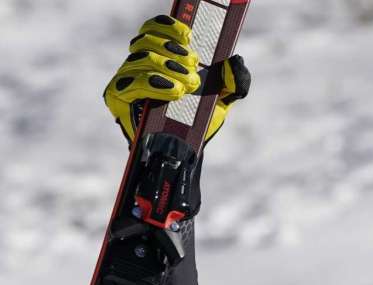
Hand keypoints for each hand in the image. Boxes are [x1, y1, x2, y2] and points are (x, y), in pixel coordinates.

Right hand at [103, 15, 249, 145]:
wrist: (185, 153)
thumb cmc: (198, 123)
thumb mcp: (222, 100)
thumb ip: (233, 81)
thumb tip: (236, 61)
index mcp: (160, 58)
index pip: (154, 29)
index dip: (167, 26)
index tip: (188, 35)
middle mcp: (140, 65)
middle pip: (146, 40)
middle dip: (174, 50)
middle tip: (194, 66)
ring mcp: (127, 80)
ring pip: (141, 58)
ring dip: (169, 67)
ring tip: (188, 85)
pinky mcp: (118, 97)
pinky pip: (131, 82)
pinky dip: (154, 83)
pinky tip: (173, 90)